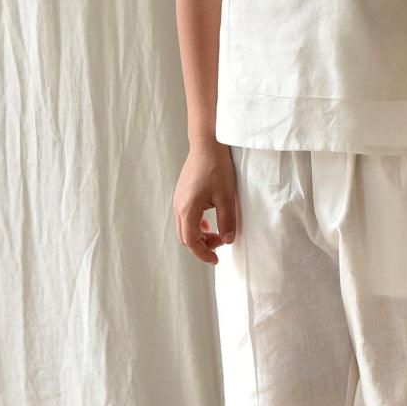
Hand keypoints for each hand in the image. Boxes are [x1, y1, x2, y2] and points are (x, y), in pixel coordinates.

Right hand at [174, 138, 239, 264]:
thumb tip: (228, 240)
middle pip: (185, 237)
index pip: (191, 241)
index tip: (216, 260)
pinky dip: (195, 225)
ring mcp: (178, 200)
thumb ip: (227, 221)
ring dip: (199, 235)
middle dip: (202, 246)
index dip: (203, 254)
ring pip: (184, 228)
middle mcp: (178, 207)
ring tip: (217, 234)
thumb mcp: (226, 197)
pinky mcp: (181, 194)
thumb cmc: (217, 169)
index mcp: (188, 210)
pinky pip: (185, 217)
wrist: (207, 145)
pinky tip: (208, 222)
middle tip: (220, 244)